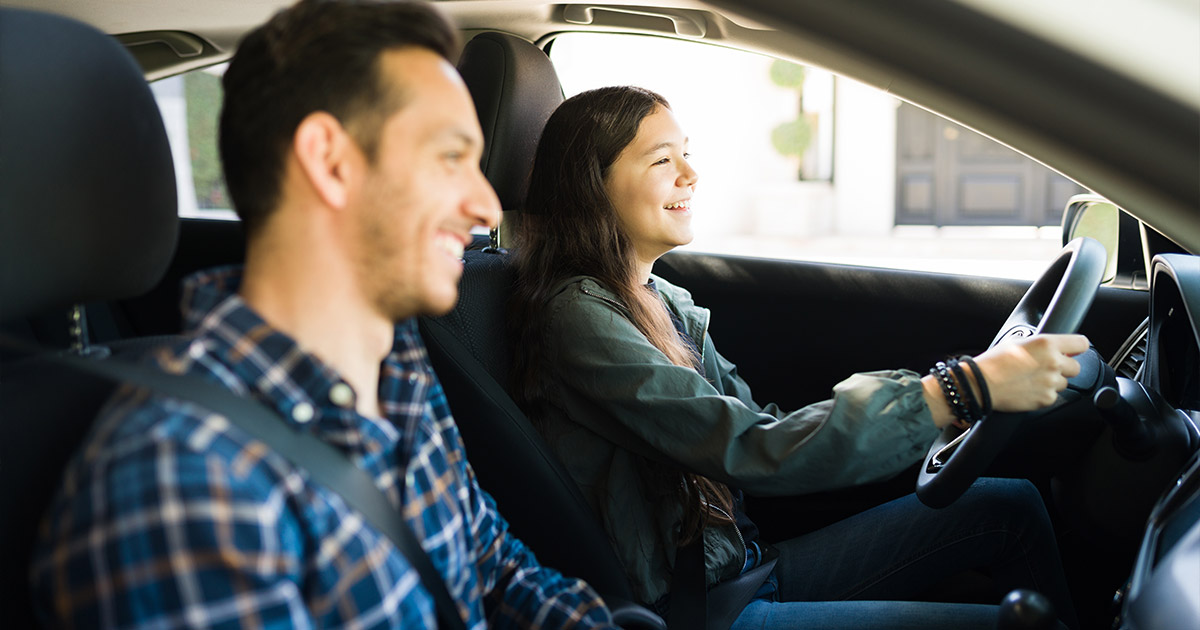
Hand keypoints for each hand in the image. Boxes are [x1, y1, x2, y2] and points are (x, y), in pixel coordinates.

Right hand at [971, 333, 1089, 411]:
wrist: (980, 384)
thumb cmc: (993, 362)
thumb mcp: (1015, 341)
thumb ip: (1038, 343)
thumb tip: (1050, 347)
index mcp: (1047, 344)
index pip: (1081, 344)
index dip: (1076, 348)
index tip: (1072, 351)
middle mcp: (1053, 363)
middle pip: (1076, 367)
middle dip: (1064, 367)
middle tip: (1045, 367)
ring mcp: (1051, 383)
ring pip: (1064, 383)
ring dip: (1052, 381)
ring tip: (1031, 379)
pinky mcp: (1046, 399)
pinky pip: (1052, 396)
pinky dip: (1043, 394)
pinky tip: (1027, 389)